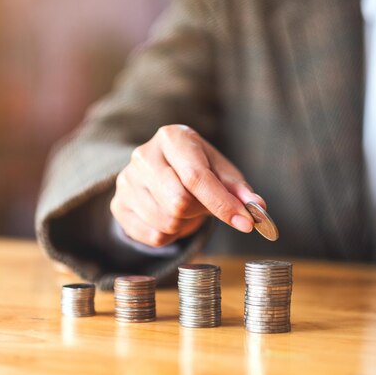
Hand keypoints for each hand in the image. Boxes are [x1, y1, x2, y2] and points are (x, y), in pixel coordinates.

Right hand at [111, 124, 265, 246]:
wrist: (157, 170)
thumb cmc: (194, 167)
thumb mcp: (220, 170)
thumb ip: (238, 190)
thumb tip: (257, 208)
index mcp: (171, 138)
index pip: (196, 176)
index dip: (222, 203)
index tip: (245, 223)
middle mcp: (143, 156)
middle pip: (178, 202)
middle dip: (199, 211)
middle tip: (204, 205)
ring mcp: (126, 181)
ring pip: (166, 222)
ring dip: (185, 224)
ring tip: (185, 209)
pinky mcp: (118, 205)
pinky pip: (154, 236)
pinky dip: (171, 234)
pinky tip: (170, 217)